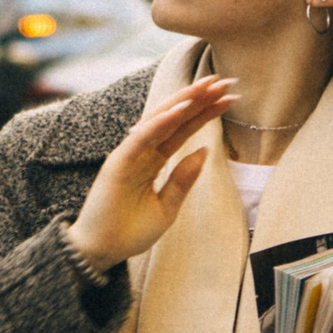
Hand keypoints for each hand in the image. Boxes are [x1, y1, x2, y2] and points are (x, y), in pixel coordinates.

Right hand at [66, 75, 236, 272]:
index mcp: (153, 160)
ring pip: (160, 120)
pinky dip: (161, 121)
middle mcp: (142, 151)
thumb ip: (183, 179)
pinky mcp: (118, 162)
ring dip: (183, 101)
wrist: (102, 252)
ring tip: (208, 86)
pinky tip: (182, 108)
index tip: (229, 97)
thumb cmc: (130, 232)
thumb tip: (205, 151)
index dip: (205, 112)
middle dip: (199, 98)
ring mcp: (130, 154)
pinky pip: (142, 137)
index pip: (183, 130)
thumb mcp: (166, 207)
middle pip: (175, 118)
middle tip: (226, 81)